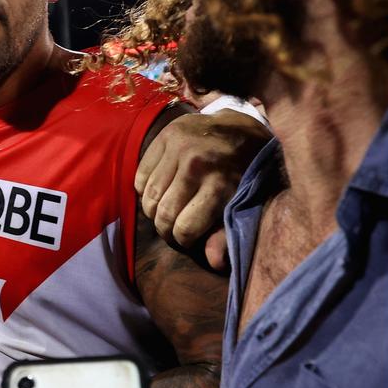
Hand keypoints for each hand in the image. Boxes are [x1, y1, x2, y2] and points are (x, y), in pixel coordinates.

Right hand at [138, 108, 269, 269]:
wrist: (242, 126)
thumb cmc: (247, 171)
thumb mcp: (246, 202)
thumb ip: (228, 233)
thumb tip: (213, 262)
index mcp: (220, 184)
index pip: (185, 229)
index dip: (184, 241)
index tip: (189, 237)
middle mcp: (196, 164)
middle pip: (162, 215)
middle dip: (166, 229)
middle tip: (174, 227)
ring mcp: (178, 147)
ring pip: (148, 197)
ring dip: (154, 210)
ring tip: (168, 209)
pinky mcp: (165, 136)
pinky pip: (141, 176)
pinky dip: (146, 189)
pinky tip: (162, 189)